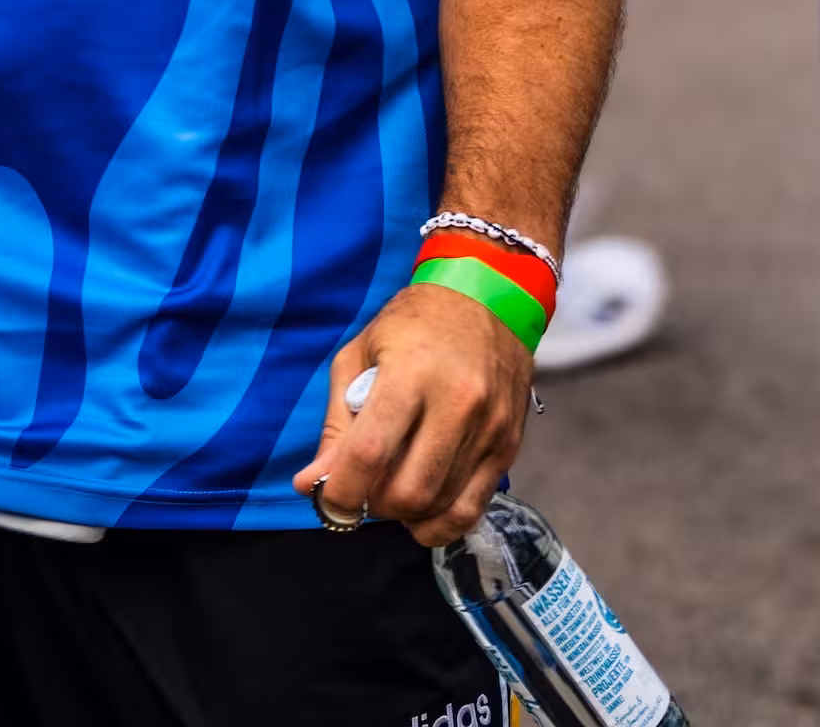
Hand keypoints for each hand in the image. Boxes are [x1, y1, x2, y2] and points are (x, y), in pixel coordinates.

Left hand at [292, 277, 532, 548]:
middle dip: (375, 504)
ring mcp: (489, 425)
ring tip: (392, 488)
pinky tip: (423, 512)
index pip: (370, 453)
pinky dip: (440, 525)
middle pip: (407, 491)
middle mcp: (456, 401)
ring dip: (404, 514)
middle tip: (365, 488)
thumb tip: (310, 485)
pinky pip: (473, 508)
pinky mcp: (509, 443)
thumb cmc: (414, 323)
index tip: (330, 501)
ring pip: (438, 505)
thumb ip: (337, 424)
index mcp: (411, 373)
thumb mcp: (361, 355)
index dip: (341, 492)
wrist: (489, 294)